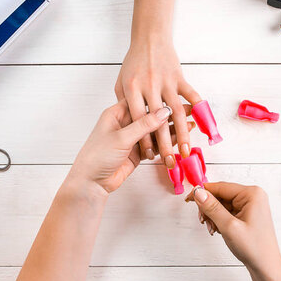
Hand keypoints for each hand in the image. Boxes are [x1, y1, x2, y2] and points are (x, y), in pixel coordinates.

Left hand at [67, 100, 193, 194]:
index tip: (176, 97)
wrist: (91, 182)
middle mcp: (125, 123)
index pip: (142, 102)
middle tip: (189, 110)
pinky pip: (155, 145)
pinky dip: (167, 143)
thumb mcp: (121, 137)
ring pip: (156, 131)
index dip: (160, 100)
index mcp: (117, 113)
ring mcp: (132, 138)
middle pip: (152, 116)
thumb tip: (164, 112)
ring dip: (171, 129)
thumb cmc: (97, 156)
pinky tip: (180, 138)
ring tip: (190, 124)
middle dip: (170, 115)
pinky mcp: (137, 152)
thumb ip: (143, 125)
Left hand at [115, 40, 200, 168]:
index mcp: (130, 89)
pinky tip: (203, 123)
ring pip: (175, 113)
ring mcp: (165, 81)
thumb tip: (128, 125)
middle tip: (169, 162)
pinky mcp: (179, 77)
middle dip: (163, 144)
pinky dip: (198, 108)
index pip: (136, 121)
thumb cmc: (133, 61)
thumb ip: (123, 102)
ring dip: (181, 134)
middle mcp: (148, 86)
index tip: (149, 156)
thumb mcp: (120, 82)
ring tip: (185, 150)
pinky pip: (190, 94)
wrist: (149, 36)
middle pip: (155, 122)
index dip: (143, 139)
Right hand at [186, 182, 280, 275]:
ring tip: (213, 229)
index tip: (188, 198)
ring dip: (213, 216)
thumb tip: (198, 192)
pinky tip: (218, 230)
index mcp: (252, 194)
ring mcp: (250, 205)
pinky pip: (227, 211)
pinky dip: (219, 220)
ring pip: (222, 204)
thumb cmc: (254, 248)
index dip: (202, 192)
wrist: (265, 267)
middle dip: (209, 208)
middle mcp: (252, 196)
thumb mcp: (229, 226)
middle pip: (220, 195)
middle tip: (203, 221)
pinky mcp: (247, 214)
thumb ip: (212, 207)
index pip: (220, 187)